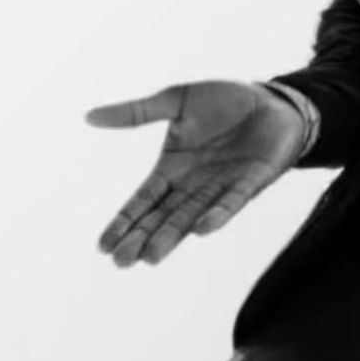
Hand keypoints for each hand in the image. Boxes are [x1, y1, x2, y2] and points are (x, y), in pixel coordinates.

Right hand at [86, 80, 303, 266]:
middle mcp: (193, 185)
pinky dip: (218, 215)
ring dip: (171, 237)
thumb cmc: (224, 101)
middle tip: (121, 262)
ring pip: (191, 218)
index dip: (124, 221)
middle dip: (141, 238)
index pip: (142, 201)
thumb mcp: (175, 102)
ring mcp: (222, 187)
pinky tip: (201, 230)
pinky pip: (232, 202)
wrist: (270, 99)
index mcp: (172, 169)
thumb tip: (89, 117)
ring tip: (150, 257)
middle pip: (162, 218)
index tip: (103, 246)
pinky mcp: (251, 182)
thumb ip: (136, 113)